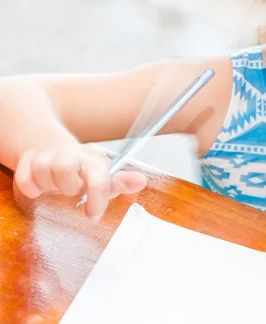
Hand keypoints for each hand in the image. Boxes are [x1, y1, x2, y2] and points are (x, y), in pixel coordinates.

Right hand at [13, 144, 146, 218]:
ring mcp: (49, 154)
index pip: (97, 176)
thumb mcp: (104, 178)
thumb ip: (120, 183)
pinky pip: (24, 180)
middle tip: (71, 191)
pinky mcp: (28, 159)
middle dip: (67, 188)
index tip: (93, 214)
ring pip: (41, 172)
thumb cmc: (83, 173)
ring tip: (56, 187)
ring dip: (48, 187)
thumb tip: (141, 182)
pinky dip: (31, 188)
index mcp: (94, 158)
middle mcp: (72, 152)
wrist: (55, 152)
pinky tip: (41, 186)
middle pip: (63, 170)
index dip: (96, 197)